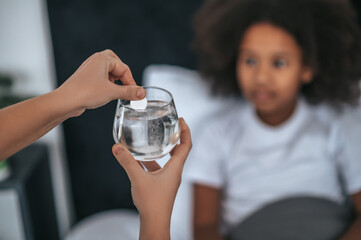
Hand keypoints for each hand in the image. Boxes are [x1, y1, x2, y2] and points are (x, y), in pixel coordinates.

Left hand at [56, 49, 145, 116]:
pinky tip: (107, 93)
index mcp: (102, 59)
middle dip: (123, 75)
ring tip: (116, 91)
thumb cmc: (85, 92)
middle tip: (127, 86)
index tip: (135, 93)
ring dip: (115, 81)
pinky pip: (101, 78)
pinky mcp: (86, 78)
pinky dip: (107, 84)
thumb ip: (129, 92)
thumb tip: (142, 93)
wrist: (65, 101)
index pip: (124, 68)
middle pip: (116, 64)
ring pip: (108, 71)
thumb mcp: (112, 92)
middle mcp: (96, 61)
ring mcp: (90, 69)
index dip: (131, 82)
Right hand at [112, 118, 191, 238]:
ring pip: (167, 161)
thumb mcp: (138, 179)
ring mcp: (168, 180)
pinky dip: (151, 163)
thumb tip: (117, 148)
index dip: (186, 131)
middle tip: (168, 127)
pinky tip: (139, 161)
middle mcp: (174, 172)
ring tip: (151, 141)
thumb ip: (127, 162)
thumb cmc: (152, 203)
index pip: (186, 145)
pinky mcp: (162, 186)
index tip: (182, 120)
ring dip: (161, 151)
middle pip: (179, 151)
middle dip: (175, 138)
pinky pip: (158, 169)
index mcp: (175, 168)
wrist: (154, 223)